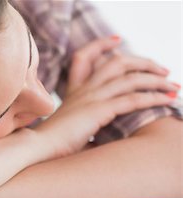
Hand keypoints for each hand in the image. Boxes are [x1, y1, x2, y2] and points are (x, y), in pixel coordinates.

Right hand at [34, 37, 179, 157]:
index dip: (100, 45)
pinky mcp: (97, 110)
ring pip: (130, 78)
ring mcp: (91, 98)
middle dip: (144, 62)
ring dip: (156, 80)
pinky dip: (153, 98)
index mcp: (74, 92)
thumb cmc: (50, 145)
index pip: (83, 57)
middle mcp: (83, 90)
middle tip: (162, 70)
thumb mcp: (67, 129)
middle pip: (117, 62)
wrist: (37, 148)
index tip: (116, 41)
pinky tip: (167, 99)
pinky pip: (132, 99)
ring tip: (173, 85)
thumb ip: (82, 124)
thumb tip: (95, 134)